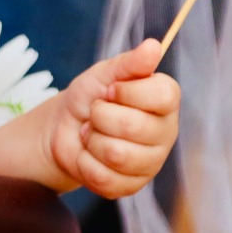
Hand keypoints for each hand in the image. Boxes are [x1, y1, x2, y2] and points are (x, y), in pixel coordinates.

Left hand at [46, 39, 178, 199]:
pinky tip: (90, 154)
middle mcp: (166, 132)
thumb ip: (130, 63)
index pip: (162, 96)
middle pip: (132, 126)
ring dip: (92, 140)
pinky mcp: (132, 186)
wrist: (64, 129)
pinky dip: (85, 163)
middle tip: (96, 114)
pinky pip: (104, 178)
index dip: (127, 92)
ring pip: (117, 154)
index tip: (110, 90)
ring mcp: (151, 162)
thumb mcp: (105, 73)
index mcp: (166, 101)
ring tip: (93, 133)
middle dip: (100, 116)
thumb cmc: (91, 97)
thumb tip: (154, 46)